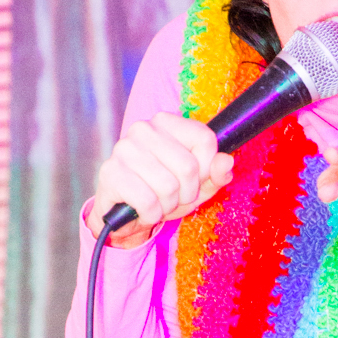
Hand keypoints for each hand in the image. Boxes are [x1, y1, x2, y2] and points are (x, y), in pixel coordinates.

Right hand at [88, 113, 233, 245]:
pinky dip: (151, 214)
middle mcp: (143, 129)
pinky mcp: (111, 172)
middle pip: (189, 166)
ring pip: (168, 186)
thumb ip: (216, 173)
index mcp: (166, 122)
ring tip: (157, 201)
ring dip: (167, 205)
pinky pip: (148, 202)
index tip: (195, 179)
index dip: (207, 168)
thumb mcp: (197, 185)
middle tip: (173, 195)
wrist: (124, 215)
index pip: (205, 139)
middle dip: (186, 192)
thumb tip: (226, 161)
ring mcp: (124, 148)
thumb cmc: (163, 194)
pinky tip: (143, 210)